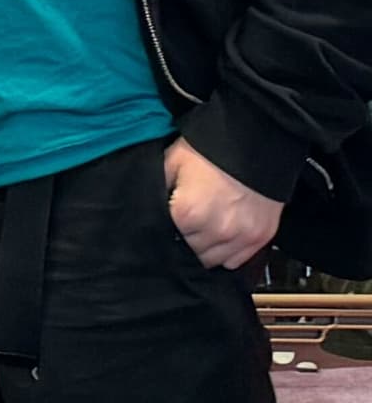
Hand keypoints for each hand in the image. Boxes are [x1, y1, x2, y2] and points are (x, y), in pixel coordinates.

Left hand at [164, 138, 285, 270]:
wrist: (255, 140)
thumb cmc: (209, 150)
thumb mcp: (170, 164)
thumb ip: (155, 193)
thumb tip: (141, 212)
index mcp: (188, 213)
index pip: (165, 241)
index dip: (159, 233)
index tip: (162, 225)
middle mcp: (217, 231)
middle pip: (189, 254)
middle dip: (182, 243)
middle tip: (181, 226)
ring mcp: (242, 237)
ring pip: (212, 261)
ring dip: (203, 250)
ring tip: (200, 230)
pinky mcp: (261, 237)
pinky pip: (236, 261)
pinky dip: (225, 253)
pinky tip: (219, 235)